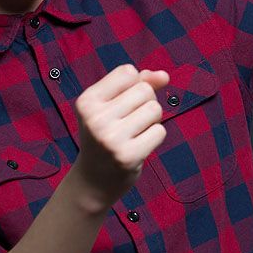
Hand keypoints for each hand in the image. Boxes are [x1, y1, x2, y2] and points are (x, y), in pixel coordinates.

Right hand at [71, 63, 169, 211]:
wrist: (94, 180)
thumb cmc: (107, 134)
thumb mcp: (114, 104)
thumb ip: (140, 83)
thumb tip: (165, 76)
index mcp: (87, 101)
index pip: (128, 72)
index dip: (134, 85)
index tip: (121, 104)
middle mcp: (95, 118)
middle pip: (145, 90)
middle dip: (146, 103)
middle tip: (129, 123)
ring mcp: (110, 138)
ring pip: (155, 109)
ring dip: (152, 120)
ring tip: (134, 133)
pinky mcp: (127, 156)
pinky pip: (160, 131)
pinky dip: (155, 137)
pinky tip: (139, 146)